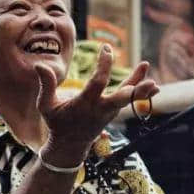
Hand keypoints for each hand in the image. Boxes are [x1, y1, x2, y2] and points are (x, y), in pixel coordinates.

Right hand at [35, 45, 158, 163]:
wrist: (69, 145)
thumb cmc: (56, 122)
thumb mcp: (46, 106)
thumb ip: (45, 85)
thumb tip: (40, 65)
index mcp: (84, 105)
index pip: (98, 83)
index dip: (104, 65)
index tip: (106, 48)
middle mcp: (100, 109)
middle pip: (122, 99)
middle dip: (135, 87)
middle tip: (148, 77)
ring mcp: (110, 111)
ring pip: (129, 99)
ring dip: (142, 87)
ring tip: (151, 73)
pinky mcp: (114, 111)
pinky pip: (130, 100)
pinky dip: (141, 93)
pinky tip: (153, 85)